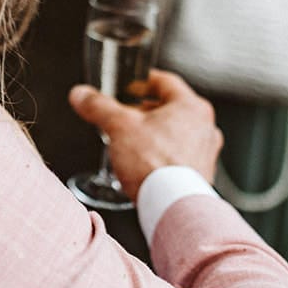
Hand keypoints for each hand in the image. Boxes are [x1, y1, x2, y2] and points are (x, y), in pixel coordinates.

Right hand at [68, 70, 222, 198]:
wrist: (171, 206)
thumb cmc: (154, 164)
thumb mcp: (119, 126)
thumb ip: (98, 106)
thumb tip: (81, 95)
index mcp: (192, 107)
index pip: (165, 82)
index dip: (142, 82)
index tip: (130, 85)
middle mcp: (205, 128)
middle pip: (171, 109)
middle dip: (145, 111)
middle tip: (125, 115)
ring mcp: (206, 153)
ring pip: (177, 134)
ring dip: (155, 134)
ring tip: (133, 141)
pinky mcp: (201, 176)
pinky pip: (180, 157)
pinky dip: (163, 156)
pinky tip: (146, 164)